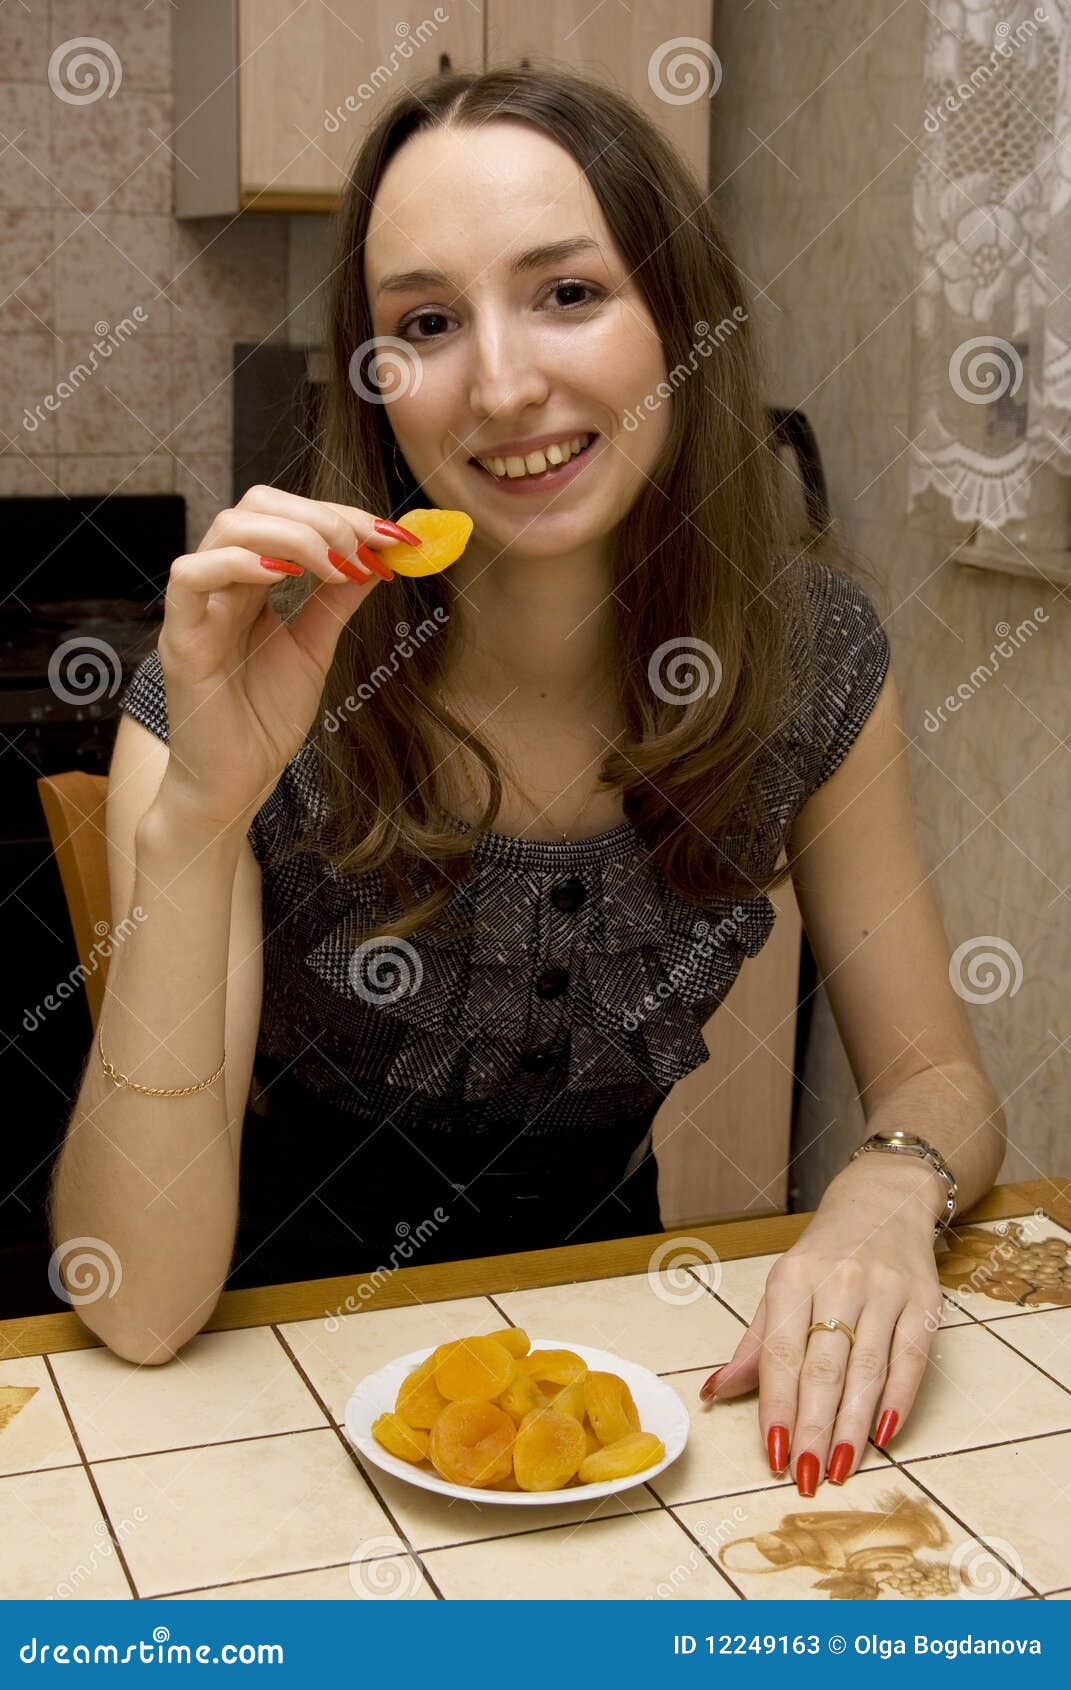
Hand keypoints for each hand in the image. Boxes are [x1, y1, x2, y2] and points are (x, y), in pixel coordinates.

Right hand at [156, 484, 406, 836]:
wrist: (236, 782)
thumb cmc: (264, 720)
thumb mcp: (314, 648)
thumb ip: (337, 599)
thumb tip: (377, 557)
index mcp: (250, 582)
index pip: (286, 515)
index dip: (340, 514)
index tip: (392, 534)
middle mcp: (220, 584)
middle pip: (255, 505)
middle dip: (319, 517)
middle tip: (363, 549)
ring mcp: (197, 609)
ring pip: (227, 529)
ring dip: (292, 534)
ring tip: (336, 564)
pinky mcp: (181, 640)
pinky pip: (190, 578)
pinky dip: (239, 563)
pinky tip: (285, 577)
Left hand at [697, 1158, 944, 1491]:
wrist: (884, 1199)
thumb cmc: (825, 1253)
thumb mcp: (782, 1286)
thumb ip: (755, 1345)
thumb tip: (715, 1393)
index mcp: (793, 1277)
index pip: (782, 1353)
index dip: (777, 1407)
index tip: (772, 1455)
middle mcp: (839, 1280)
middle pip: (825, 1367)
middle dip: (814, 1428)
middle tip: (807, 1477)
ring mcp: (885, 1289)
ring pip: (868, 1369)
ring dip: (854, 1427)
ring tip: (841, 1469)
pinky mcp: (924, 1300)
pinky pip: (911, 1358)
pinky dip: (899, 1400)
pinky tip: (885, 1436)